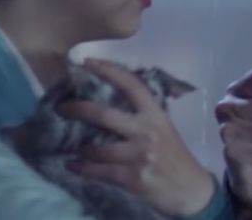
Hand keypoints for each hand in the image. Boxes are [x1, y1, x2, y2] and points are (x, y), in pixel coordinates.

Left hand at [58, 59, 215, 216]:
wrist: (189, 188)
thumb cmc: (174, 154)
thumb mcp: (164, 128)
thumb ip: (142, 115)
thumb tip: (112, 99)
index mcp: (155, 114)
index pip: (131, 85)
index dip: (109, 71)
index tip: (87, 62)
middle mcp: (147, 131)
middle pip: (104, 115)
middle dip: (77, 109)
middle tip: (61, 108)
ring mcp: (139, 155)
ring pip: (97, 147)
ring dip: (79, 147)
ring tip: (70, 146)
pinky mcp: (132, 177)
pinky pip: (98, 171)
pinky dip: (81, 168)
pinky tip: (72, 165)